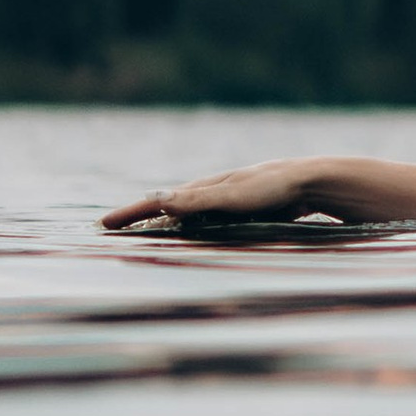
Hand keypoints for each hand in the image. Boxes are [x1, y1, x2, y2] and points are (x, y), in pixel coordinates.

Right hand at [102, 158, 334, 230]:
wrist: (312, 181)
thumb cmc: (273, 188)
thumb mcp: (232, 195)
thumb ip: (196, 200)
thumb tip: (156, 200)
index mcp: (203, 189)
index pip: (156, 203)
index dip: (130, 214)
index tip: (103, 225)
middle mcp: (210, 192)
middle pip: (166, 207)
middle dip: (139, 217)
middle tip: (113, 228)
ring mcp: (226, 200)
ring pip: (186, 213)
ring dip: (163, 222)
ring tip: (142, 232)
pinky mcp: (243, 209)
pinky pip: (207, 221)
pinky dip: (190, 227)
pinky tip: (193, 235)